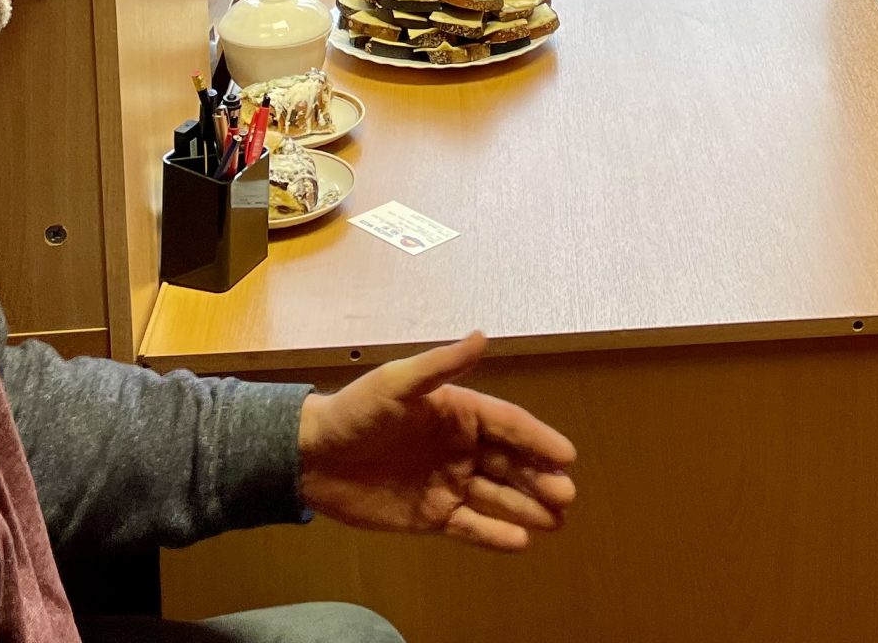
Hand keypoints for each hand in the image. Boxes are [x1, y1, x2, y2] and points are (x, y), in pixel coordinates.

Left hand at [298, 332, 577, 550]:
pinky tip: (520, 542)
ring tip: (557, 521)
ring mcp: (447, 482)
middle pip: (511, 463)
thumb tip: (483, 335)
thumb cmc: (355, 412)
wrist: (310, 456)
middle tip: (566, 496)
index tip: (568, 456)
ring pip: (498, 497)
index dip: (539, 439)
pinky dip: (495, 535)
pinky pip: (470, 526)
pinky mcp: (430, 515)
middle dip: (541, 479)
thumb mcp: (397, 382)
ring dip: (527, 507)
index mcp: (459, 412)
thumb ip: (442, 364)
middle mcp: (460, 447)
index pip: (509, 425)